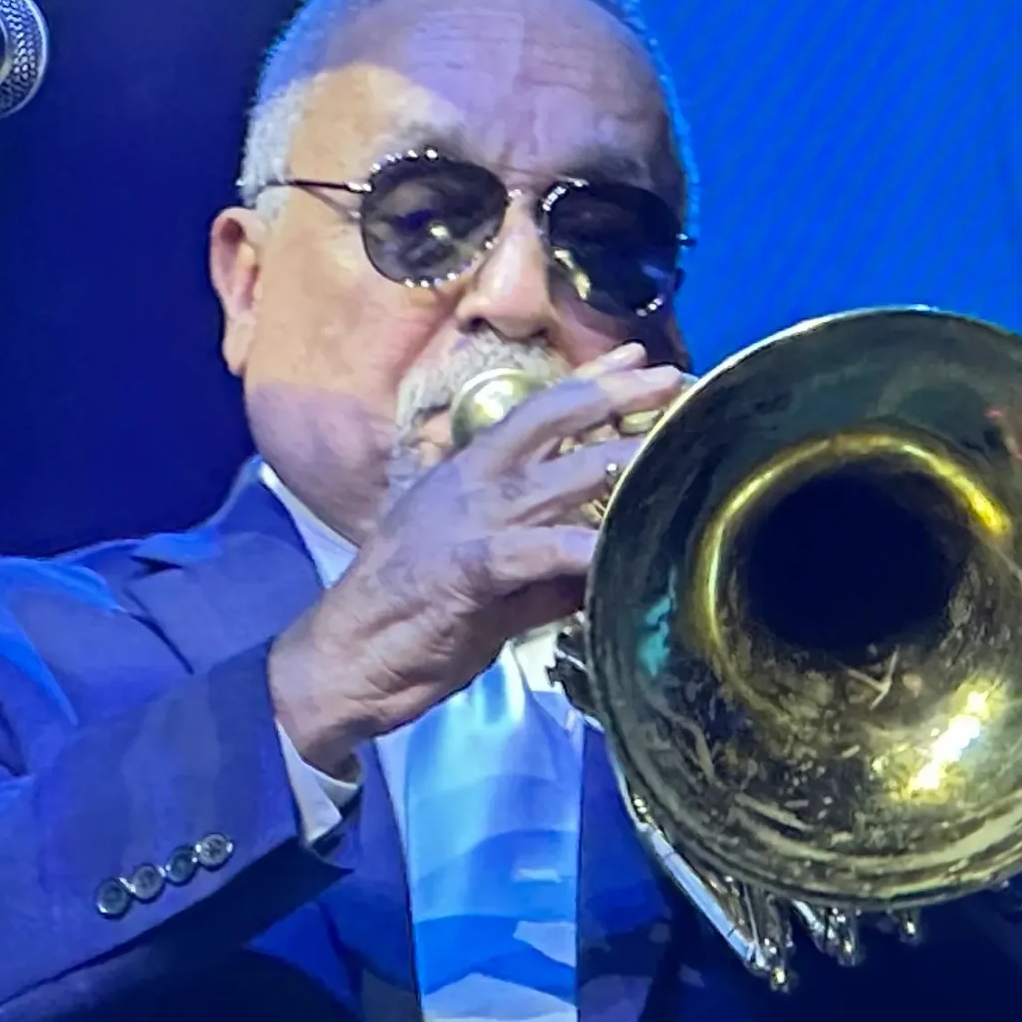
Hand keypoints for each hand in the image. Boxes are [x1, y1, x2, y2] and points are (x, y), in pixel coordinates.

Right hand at [269, 344, 683, 772]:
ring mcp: (469, 522)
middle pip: (554, 422)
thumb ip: (544, 570)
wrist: (345, 662)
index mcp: (467, 476)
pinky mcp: (469, 567)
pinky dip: (585, 549)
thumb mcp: (488, 585)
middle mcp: (470, 483)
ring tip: (673, 448)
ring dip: (620, 462)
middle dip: (618, 399)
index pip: (537, 412)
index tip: (639, 358)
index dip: (590, 383)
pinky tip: (623, 548)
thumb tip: (598, 566)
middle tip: (675, 380)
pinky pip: (541, 550)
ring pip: (558, 477)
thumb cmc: (409, 624)